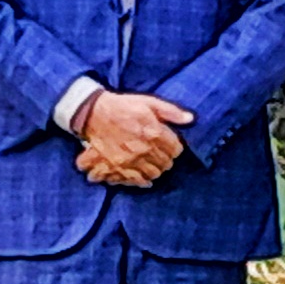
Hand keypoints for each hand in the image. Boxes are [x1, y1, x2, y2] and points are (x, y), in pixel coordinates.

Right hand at [74, 90, 192, 185]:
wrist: (93, 113)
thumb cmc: (123, 106)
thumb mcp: (149, 102)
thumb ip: (171, 112)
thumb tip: (190, 119)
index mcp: (154, 133)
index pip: (176, 150)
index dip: (175, 147)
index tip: (170, 144)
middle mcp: (144, 150)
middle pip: (166, 164)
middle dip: (166, 158)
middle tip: (161, 153)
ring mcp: (131, 161)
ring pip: (154, 174)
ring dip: (156, 169)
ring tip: (152, 162)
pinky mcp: (118, 168)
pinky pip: (136, 181)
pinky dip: (143, 180)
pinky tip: (143, 175)